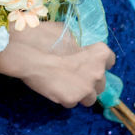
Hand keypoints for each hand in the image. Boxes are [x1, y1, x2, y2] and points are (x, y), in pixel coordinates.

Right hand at [0, 21, 114, 107]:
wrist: (25, 54)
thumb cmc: (43, 38)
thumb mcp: (65, 33)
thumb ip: (77, 43)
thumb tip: (77, 47)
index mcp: (99, 54)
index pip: (109, 60)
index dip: (99, 61)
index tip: (90, 61)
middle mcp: (97, 73)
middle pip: (101, 82)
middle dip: (90, 79)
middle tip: (74, 74)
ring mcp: (85, 89)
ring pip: (89, 97)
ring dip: (80, 92)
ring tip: (64, 84)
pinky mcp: (70, 100)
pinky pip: (71, 102)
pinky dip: (64, 97)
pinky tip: (53, 87)